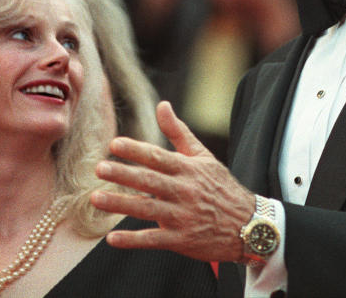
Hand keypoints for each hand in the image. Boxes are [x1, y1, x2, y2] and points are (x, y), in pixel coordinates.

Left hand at [91, 101, 255, 261]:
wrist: (248, 224)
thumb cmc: (220, 187)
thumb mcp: (203, 156)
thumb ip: (178, 132)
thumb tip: (162, 104)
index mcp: (188, 169)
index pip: (158, 157)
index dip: (137, 150)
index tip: (114, 144)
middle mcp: (184, 191)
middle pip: (150, 181)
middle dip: (123, 174)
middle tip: (99, 168)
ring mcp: (183, 217)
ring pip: (147, 209)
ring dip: (121, 204)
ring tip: (96, 198)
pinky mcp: (182, 240)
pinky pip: (154, 240)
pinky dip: (133, 239)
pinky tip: (112, 239)